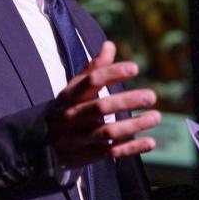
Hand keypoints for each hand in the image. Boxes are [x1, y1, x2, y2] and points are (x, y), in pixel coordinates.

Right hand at [45, 41, 159, 166]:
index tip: (135, 68)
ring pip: (108, 131)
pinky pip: (111, 152)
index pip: (91, 81)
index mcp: (70, 95)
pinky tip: (150, 142)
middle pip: (100, 107)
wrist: (42, 143)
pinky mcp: (87, 155)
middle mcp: (73, 115)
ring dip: (133, 125)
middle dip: (127, 101)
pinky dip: (131, 148)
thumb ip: (93, 69)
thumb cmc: (67, 108)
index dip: (113, 73)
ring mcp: (80, 137)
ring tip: (156, 116)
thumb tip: (110, 45)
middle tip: (151, 96)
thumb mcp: (74, 88)